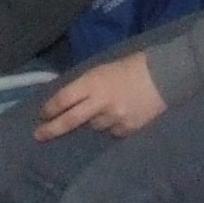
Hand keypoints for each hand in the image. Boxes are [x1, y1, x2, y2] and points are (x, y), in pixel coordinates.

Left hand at [36, 51, 165, 139]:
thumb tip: (68, 101)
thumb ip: (86, 86)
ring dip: (93, 121)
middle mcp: (101, 102)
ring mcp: (114, 118)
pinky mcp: (127, 129)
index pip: (64, 99)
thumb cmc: (132, 67)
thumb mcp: (103, 70)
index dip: (50, 109)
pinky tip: (122, 114)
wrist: (165, 76)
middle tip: (38, 136)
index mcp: (93, 82)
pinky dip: (112, 126)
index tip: (42, 116)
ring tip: (107, 108)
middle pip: (70, 120)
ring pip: (93, 126)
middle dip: (52, 129)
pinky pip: (112, 132)